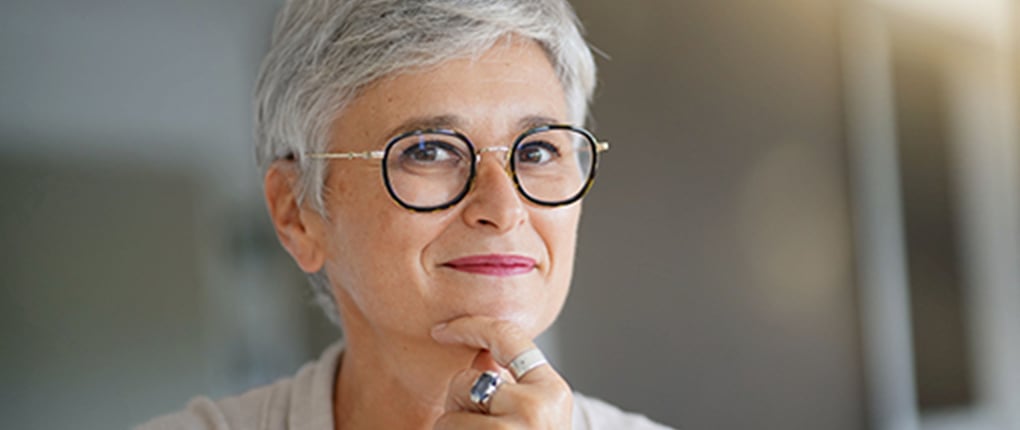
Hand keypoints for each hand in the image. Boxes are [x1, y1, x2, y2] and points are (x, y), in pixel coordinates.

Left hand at [431, 316, 572, 428]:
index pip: (508, 336)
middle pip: (465, 381)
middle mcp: (536, 407)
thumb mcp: (530, 418)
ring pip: (449, 415)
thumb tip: (480, 353)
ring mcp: (513, 429)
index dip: (470, 326)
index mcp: (553, 392)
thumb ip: (507, 385)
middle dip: (459, 407)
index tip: (441, 330)